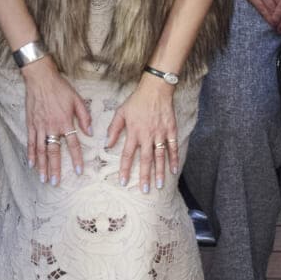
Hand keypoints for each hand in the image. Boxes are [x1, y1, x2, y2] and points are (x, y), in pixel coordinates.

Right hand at [21, 59, 90, 184]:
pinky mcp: (31, 124)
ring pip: (41, 150)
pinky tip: (31, 164)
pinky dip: (31, 154)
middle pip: (54, 152)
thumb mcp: (77, 99)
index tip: (78, 171)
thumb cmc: (60, 88)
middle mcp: (52, 127)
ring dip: (42, 165)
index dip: (76, 158)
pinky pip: (31, 142)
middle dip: (55, 168)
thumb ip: (84, 117)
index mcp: (65, 122)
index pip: (73, 144)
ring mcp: (40, 126)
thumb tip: (90, 132)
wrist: (41, 78)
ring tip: (43, 178)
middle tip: (55, 182)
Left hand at [104, 76, 179, 191]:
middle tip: (144, 190)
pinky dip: (173, 159)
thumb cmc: (136, 101)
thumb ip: (114, 129)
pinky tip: (173, 170)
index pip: (128, 154)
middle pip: (146, 159)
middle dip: (144, 176)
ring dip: (159, 171)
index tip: (123, 182)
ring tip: (158, 185)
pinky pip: (173, 147)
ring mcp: (160, 133)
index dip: (125, 169)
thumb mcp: (120, 112)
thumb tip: (106, 144)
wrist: (156, 89)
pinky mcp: (171, 130)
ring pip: (160, 156)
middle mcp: (147, 135)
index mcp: (134, 132)